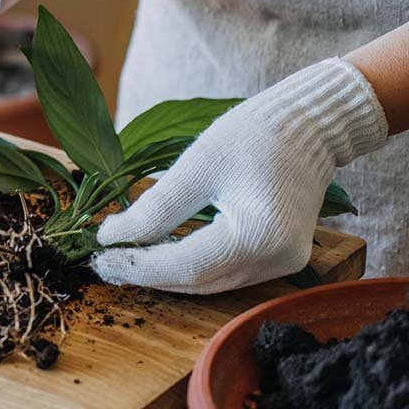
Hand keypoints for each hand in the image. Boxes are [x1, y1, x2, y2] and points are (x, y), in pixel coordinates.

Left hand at [92, 58, 387, 293]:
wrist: (310, 126)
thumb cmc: (254, 135)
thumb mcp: (196, 166)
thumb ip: (154, 208)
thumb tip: (111, 238)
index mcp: (259, 235)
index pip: (185, 265)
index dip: (138, 264)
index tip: (99, 255)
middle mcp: (277, 261)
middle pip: (198, 281)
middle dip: (147, 273)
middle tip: (103, 261)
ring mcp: (283, 265)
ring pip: (211, 283)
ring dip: (167, 275)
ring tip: (124, 260)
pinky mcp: (281, 259)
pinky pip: (227, 273)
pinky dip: (192, 267)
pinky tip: (161, 255)